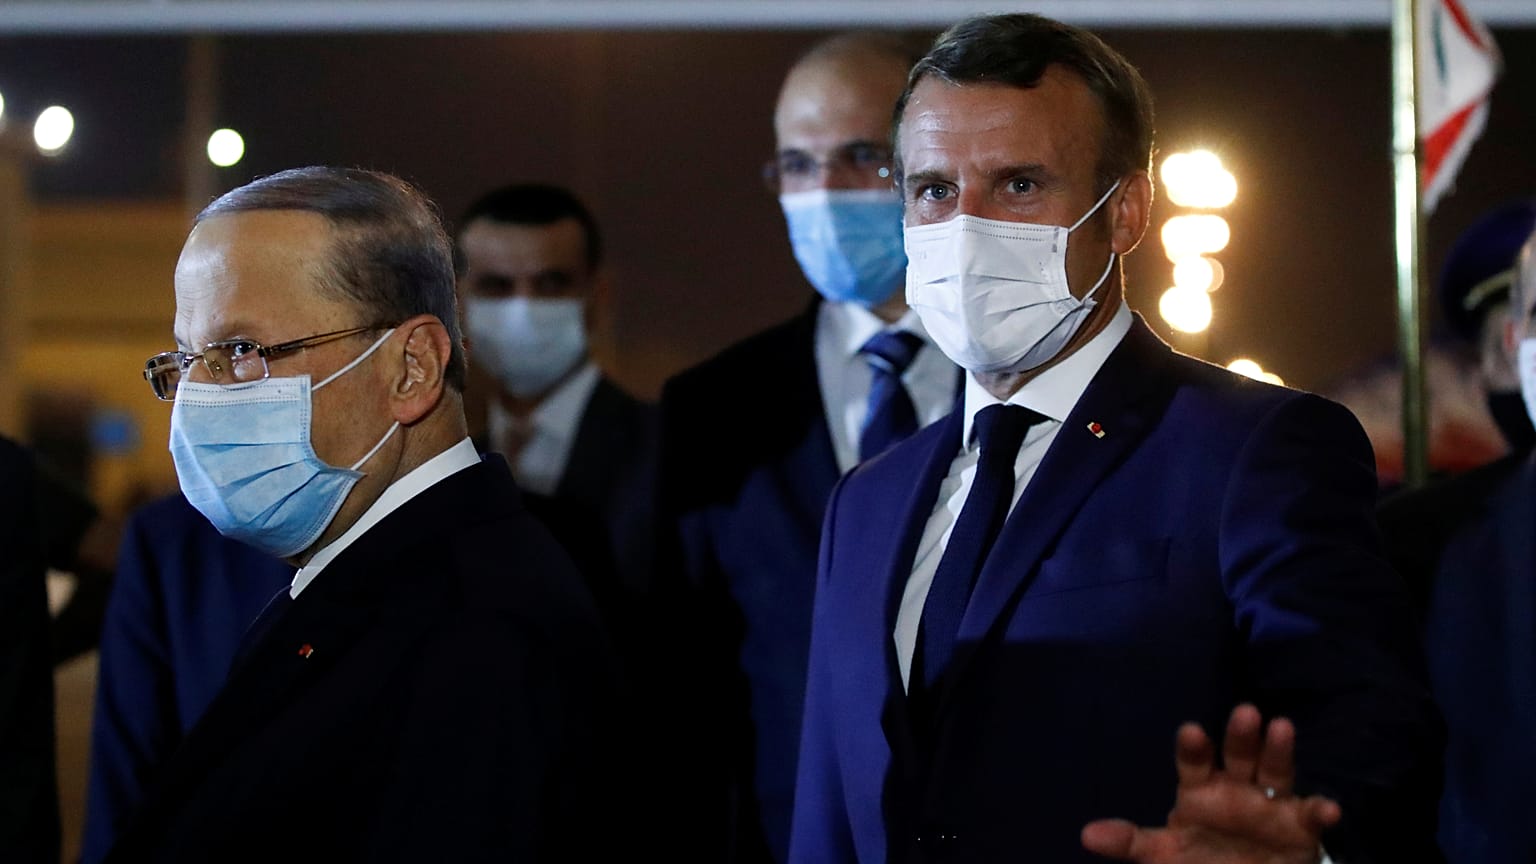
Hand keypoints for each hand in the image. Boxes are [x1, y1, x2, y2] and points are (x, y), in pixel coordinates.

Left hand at [1080, 703, 1340, 862]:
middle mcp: (1236, 787)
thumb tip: (1087, 835)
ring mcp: (1269, 803)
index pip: (1194, 762)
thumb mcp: (1163, 855)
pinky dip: (1320, 810)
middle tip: (1246, 711)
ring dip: (1279, 751)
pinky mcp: (1299, 825)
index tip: (1191, 730)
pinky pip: (1311, 814)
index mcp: (1200, 789)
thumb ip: (1131, 842)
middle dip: (1241, 735)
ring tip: (1282, 727)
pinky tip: (1328, 808)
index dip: (1193, 747)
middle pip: (1239, 755)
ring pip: (1275, 772)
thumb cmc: (1200, 857)